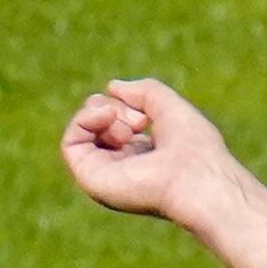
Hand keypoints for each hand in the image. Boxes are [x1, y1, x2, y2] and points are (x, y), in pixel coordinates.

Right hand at [60, 78, 246, 226]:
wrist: (196, 176)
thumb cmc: (193, 147)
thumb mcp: (168, 104)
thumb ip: (142, 92)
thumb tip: (111, 88)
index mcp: (142, 156)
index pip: (115, 125)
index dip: (121, 107)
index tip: (142, 112)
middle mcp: (121, 169)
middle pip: (95, 127)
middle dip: (110, 107)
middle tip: (136, 117)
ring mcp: (105, 177)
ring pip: (80, 134)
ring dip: (99, 113)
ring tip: (127, 121)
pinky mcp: (91, 180)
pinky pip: (70, 144)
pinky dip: (83, 121)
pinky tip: (107, 116)